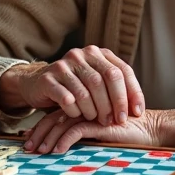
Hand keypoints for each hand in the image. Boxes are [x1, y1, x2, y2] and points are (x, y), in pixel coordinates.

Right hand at [0, 46, 143, 125]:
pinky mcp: (48, 79)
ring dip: (94, 110)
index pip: (122, 70)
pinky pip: (66, 98)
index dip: (132, 92)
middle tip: (116, 121)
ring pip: (86, 90)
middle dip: (114, 103)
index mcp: (97, 53)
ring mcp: (63, 65)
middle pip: (105, 79)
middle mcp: (81, 54)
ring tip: (96, 120)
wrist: (36, 83)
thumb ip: (114, 87)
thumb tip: (138, 109)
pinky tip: (77, 116)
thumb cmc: (73, 88)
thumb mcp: (94, 82)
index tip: (136, 113)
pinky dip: (75, 111)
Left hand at [23, 108, 174, 153]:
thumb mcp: (98, 134)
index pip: (54, 115)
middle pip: (53, 118)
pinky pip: (76, 131)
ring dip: (48, 139)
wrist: (149, 130)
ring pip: (61, 124)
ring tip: (39, 152)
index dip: (40, 127)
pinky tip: (56, 152)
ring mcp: (90, 112)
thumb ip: (82, 133)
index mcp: (81, 107)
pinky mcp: (99, 122)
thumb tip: (57, 145)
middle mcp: (83, 107)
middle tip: (27, 147)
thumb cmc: (125, 134)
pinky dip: (64, 141)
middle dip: (38, 133)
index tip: (27, 139)